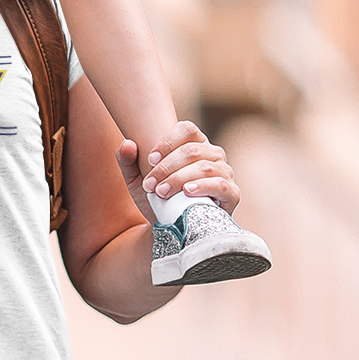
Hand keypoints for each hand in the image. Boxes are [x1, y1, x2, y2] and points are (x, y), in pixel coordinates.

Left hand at [115, 121, 239, 224]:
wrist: (170, 230)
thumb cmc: (156, 199)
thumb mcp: (136, 181)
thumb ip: (127, 160)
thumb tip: (127, 143)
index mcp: (194, 143)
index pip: (186, 129)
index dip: (168, 141)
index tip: (149, 159)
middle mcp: (212, 154)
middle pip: (192, 150)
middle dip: (167, 168)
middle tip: (150, 185)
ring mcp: (224, 172)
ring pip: (204, 167)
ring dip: (179, 179)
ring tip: (161, 192)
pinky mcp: (232, 194)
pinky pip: (221, 185)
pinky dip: (203, 186)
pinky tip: (187, 191)